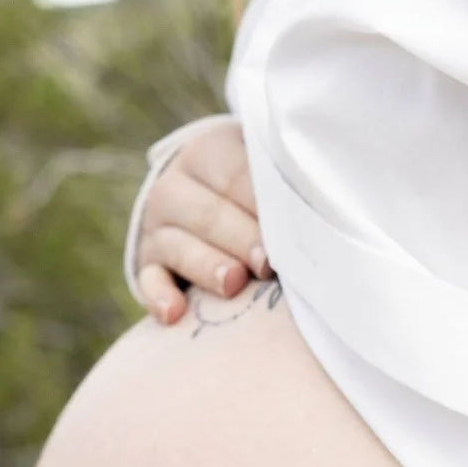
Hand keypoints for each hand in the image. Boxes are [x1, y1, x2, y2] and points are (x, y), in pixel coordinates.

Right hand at [136, 120, 271, 324]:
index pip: (234, 174)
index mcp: (207, 153)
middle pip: (206, 213)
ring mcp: (157, 227)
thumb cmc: (253, 188)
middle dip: (240, 238)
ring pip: (175, 245)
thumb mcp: (264, 171)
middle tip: (267, 263)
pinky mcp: (147, 264)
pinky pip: (148, 280)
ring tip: (233, 283)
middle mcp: (174, 187)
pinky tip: (175, 313)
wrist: (205, 198)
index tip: (290, 231)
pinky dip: (160, 296)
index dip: (262, 204)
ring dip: (205, 265)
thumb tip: (320, 210)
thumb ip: (284, 183)